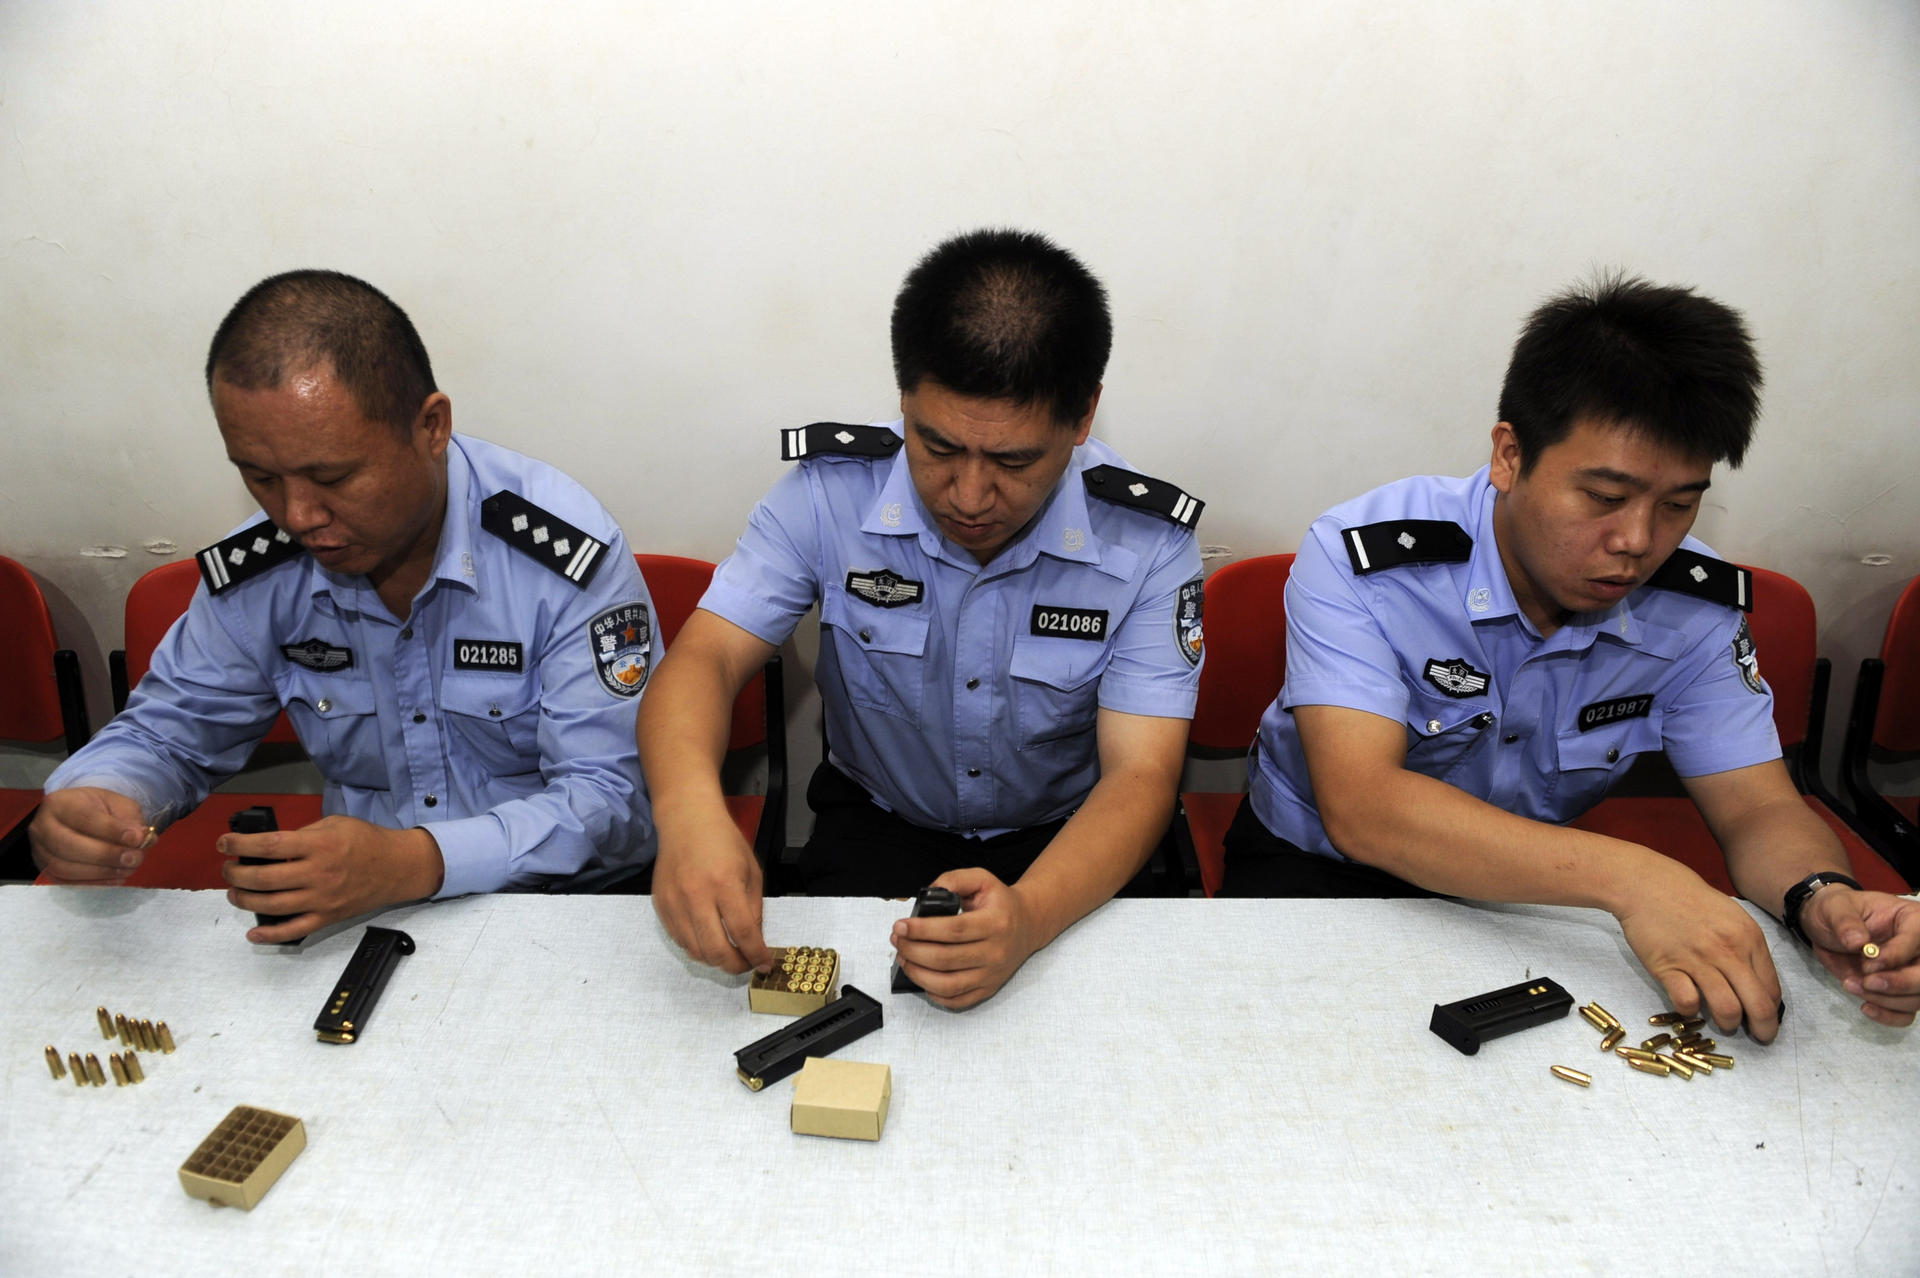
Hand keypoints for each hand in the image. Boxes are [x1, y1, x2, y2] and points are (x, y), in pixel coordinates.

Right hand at [28, 787, 154, 882]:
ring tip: (128, 868)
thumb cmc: (98, 809)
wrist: (77, 816)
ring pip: (65, 868)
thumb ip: (130, 818)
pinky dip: (94, 883)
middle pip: (69, 846)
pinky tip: (116, 878)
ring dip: (101, 872)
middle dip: (107, 855)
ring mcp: (40, 851)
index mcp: (60, 803)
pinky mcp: (46, 870)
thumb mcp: (117, 804)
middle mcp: (42, 827)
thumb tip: (143, 838)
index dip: (111, 831)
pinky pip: (66, 882)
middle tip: (135, 858)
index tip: (137, 838)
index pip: (84, 818)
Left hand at [220, 816, 443, 942]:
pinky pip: (295, 930)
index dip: (240, 845)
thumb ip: (304, 833)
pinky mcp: (327, 917)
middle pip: (264, 878)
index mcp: (319, 846)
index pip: (269, 846)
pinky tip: (253, 933)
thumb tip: (272, 846)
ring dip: (245, 899)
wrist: (398, 866)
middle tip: (227, 869)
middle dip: (236, 874)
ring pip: (272, 905)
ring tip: (234, 892)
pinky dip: (271, 935)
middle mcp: (318, 874)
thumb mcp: (335, 823)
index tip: (223, 844)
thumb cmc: (367, 842)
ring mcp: (322, 899)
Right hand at [650, 815, 771, 974]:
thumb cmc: (723, 841)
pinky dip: (697, 947)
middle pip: (716, 950)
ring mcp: (675, 903)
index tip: (765, 965)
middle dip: (736, 966)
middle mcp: (697, 897)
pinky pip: (679, 940)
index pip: (743, 933)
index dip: (757, 955)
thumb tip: (754, 940)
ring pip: (695, 951)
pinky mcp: (661, 905)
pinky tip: (708, 939)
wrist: (686, 821)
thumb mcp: (751, 870)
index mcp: (725, 884)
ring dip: (715, 959)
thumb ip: (754, 907)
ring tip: (729, 953)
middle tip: (746, 964)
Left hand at [889, 867, 1041, 1010]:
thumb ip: (954, 879)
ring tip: (904, 957)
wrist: (1028, 924)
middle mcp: (996, 952)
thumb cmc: (1001, 903)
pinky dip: (934, 992)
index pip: (953, 930)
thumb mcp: (982, 880)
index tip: (901, 926)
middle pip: (945, 959)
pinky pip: (956, 1000)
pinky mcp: (988, 989)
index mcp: (995, 922)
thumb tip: (928, 892)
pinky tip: (922, 976)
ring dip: (918, 973)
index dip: (922, 930)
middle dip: (913, 950)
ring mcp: (991, 974)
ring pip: (948, 984)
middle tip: (897, 939)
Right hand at [1614, 863, 1783, 1041]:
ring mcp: (1697, 960)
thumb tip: (1759, 986)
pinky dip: (1690, 1011)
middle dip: (1763, 1030)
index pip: (1772, 989)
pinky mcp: (1668, 967)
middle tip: (1758, 1037)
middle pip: (1758, 1006)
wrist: (1647, 885)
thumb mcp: (1732, 917)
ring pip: (1726, 1010)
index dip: (1772, 1011)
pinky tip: (1689, 1002)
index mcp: (1749, 938)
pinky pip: (1687, 1003)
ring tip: (1722, 1022)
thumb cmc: (1691, 900)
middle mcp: (1728, 951)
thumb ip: (1747, 949)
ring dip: (1728, 1024)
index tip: (1766, 1020)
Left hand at [1802, 887, 1919, 1027]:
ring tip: (1851, 985)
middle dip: (1900, 984)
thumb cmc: (1835, 912)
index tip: (1867, 963)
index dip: (1895, 956)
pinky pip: (1906, 1013)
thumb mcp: (1834, 908)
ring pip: (1917, 997)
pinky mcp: (1899, 991)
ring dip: (1886, 999)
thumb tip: (1858, 942)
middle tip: (1867, 982)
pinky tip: (1866, 1007)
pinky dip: (1889, 1015)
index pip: (1917, 941)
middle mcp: (1919, 947)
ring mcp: (1912, 971)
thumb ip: (1845, 922)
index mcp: (1912, 919)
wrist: (1826, 928)